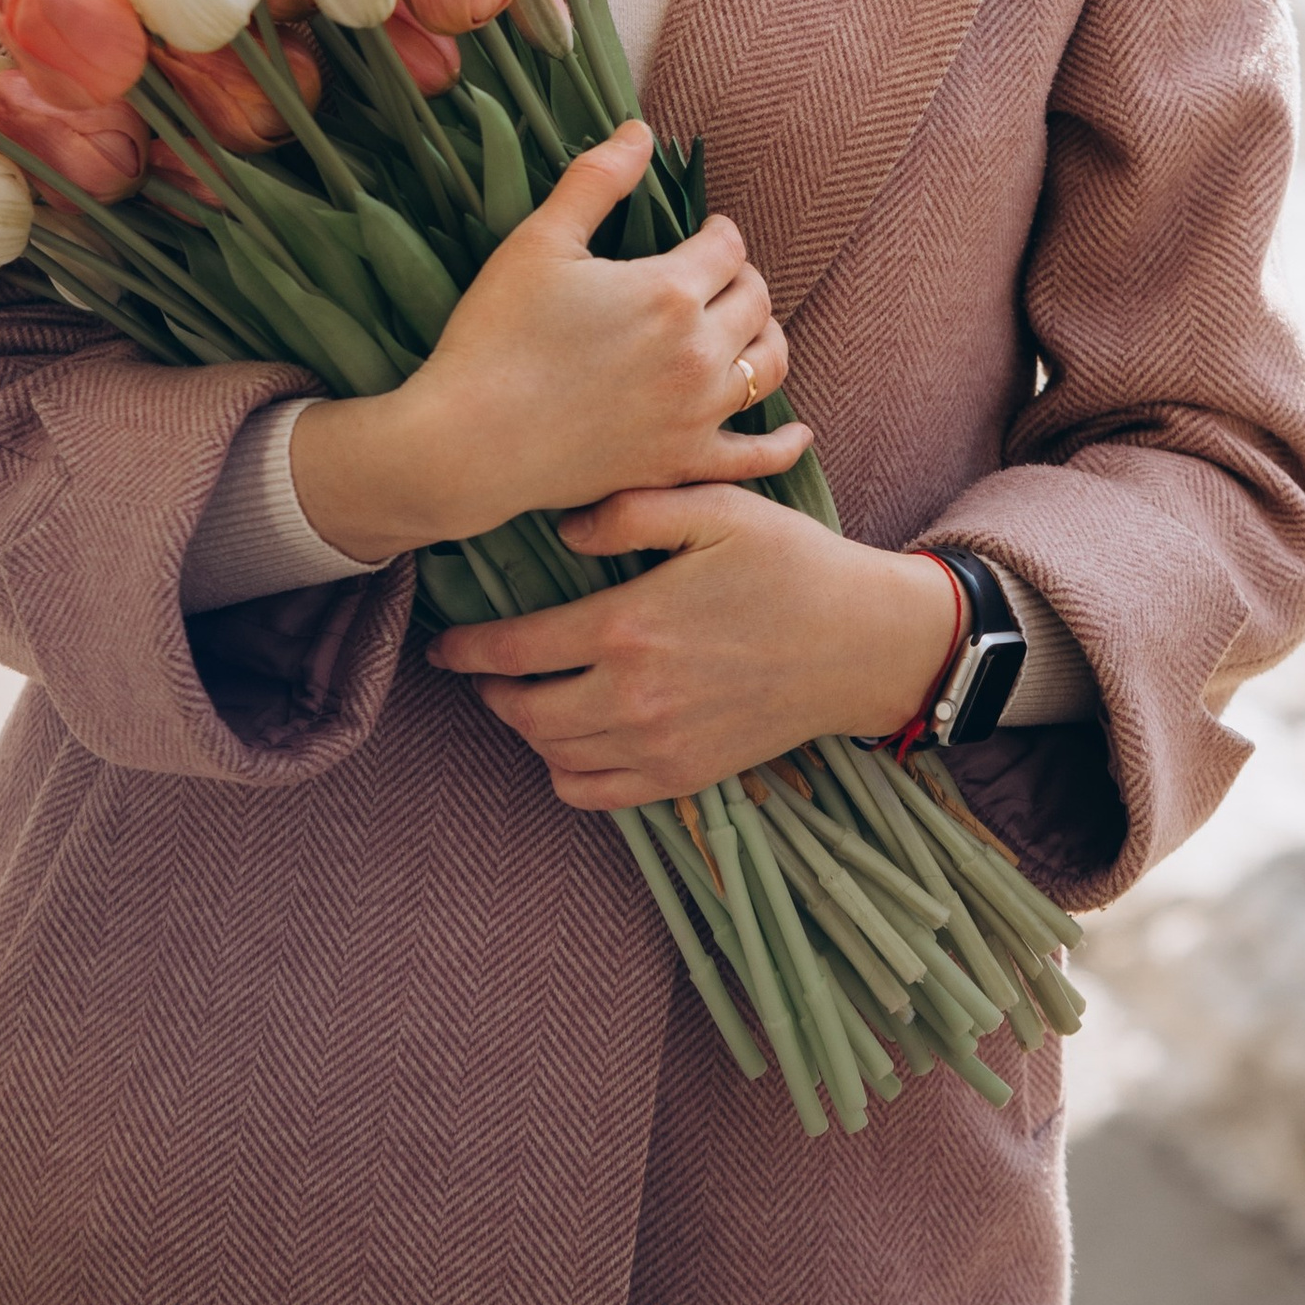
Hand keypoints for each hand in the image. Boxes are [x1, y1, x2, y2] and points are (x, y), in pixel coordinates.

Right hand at [288, 117, 807, 562]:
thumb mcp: (538, 241)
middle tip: (715, 277)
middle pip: (756, 300)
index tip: (703, 232)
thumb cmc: (495, 336)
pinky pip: (756, 458)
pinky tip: (797, 435)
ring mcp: (695, 414)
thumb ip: (596, 179)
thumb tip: (640, 131)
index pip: (728, 246)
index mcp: (670, 290)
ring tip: (744, 328)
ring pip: (767, 367)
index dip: (718, 232)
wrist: (467, 443)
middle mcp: (698, 352)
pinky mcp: (682, 465)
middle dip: (741, 279)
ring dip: (765, 339)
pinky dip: (783, 445)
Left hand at [430, 483, 961, 807]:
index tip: (445, 645)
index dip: (468, 649)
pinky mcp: (683, 776)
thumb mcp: (716, 508)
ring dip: (526, 729)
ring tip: (526, 697)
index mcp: (628, 626)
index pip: (515, 649)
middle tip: (482, 669)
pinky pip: (596, 796)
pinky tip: (572, 742)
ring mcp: (657, 746)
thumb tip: (563, 532)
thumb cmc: (790, 563)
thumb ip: (632, 509)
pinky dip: (567, 774)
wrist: (859, 642)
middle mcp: (631, 697)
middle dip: (489, 691)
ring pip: (553, 756)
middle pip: (522, 711)